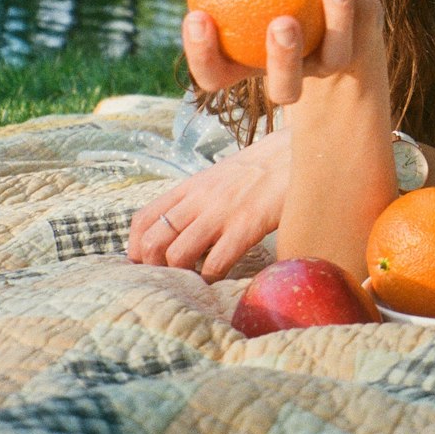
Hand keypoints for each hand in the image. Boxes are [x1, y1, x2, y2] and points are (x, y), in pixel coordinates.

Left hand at [127, 126, 290, 280]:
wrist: (299, 152)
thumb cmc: (263, 168)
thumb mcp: (221, 176)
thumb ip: (200, 198)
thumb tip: (182, 228)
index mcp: (191, 186)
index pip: (144, 219)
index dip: (135, 247)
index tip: (145, 264)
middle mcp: (200, 199)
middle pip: (153, 241)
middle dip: (153, 267)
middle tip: (168, 278)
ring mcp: (221, 213)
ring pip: (177, 255)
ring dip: (180, 275)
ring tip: (193, 281)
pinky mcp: (246, 226)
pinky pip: (215, 263)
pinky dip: (211, 279)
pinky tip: (220, 279)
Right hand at [183, 0, 379, 107]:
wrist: (318, 10)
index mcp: (248, 68)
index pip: (214, 76)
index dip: (201, 55)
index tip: (197, 15)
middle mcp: (291, 77)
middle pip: (286, 88)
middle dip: (284, 58)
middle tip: (284, 21)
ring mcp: (329, 66)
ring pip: (337, 55)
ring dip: (338, 17)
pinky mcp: (364, 43)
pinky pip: (364, 11)